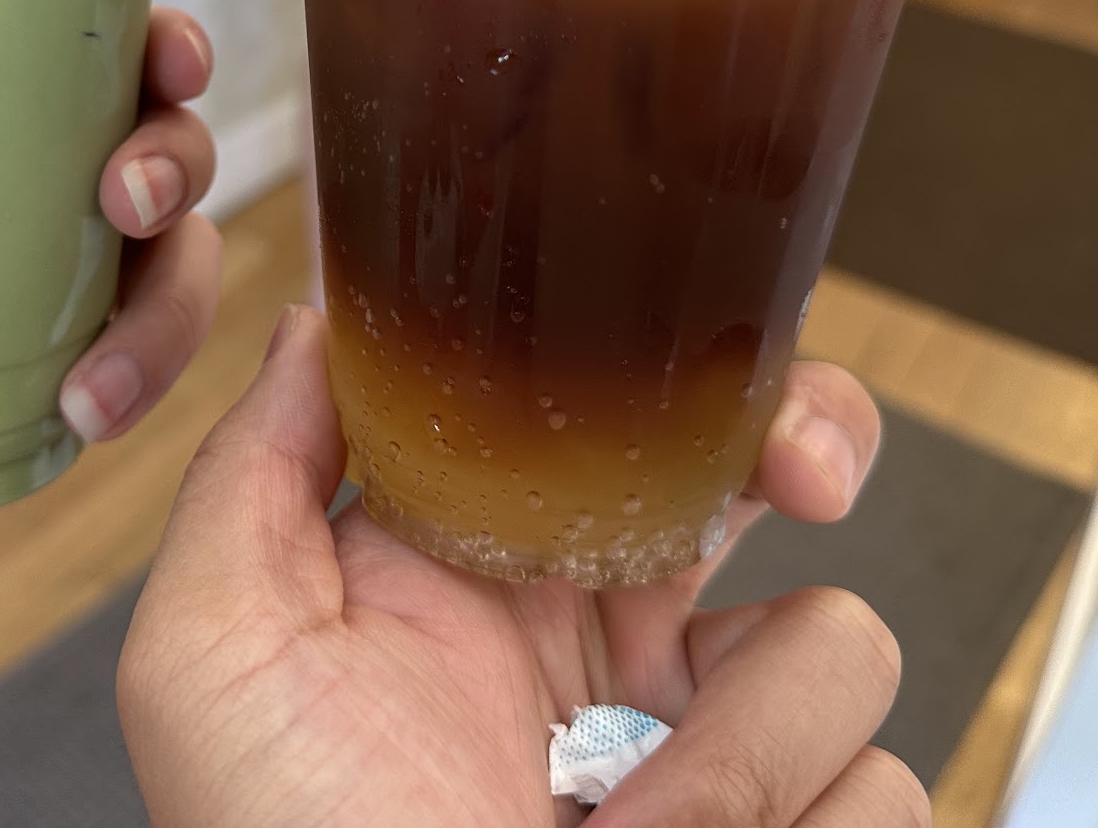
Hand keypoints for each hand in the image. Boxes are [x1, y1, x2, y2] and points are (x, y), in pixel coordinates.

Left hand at [0, 0, 221, 583]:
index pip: (89, 33)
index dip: (158, 27)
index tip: (164, 46)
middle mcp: (28, 175)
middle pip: (164, 132)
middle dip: (175, 154)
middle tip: (121, 195)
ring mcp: (52, 283)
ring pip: (175, 258)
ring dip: (167, 304)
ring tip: (91, 378)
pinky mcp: (53, 378)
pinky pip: (144, 365)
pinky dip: (138, 386)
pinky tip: (81, 416)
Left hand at [120, 308, 924, 827]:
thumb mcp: (216, 659)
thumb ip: (253, 477)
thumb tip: (318, 320)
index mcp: (482, 570)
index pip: (599, 415)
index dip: (664, 366)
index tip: (706, 368)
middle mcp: (604, 639)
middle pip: (762, 476)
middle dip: (811, 442)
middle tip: (809, 477)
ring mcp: (704, 746)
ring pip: (837, 645)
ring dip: (750, 746)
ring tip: (622, 826)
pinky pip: (881, 786)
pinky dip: (793, 825)